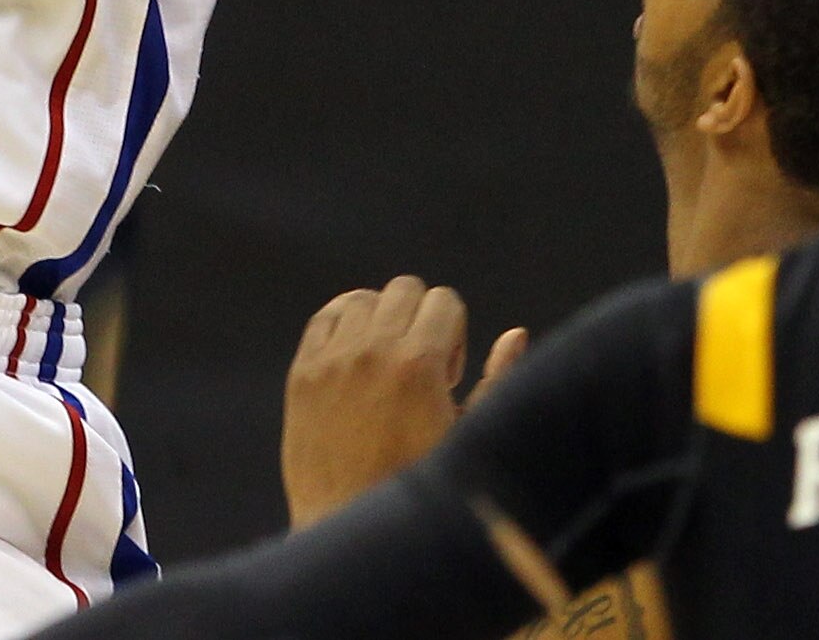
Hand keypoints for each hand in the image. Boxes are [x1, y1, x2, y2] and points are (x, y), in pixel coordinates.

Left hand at [281, 277, 526, 526]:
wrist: (351, 528)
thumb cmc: (419, 488)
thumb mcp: (468, 438)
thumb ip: (497, 380)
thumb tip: (515, 334)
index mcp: (418, 364)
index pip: (444, 299)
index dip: (453, 335)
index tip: (445, 378)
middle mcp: (371, 351)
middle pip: (405, 289)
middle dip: (421, 321)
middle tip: (418, 374)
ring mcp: (331, 360)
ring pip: (362, 299)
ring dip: (381, 324)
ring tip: (387, 372)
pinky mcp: (303, 373)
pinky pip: (325, 319)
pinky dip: (344, 327)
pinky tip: (357, 364)